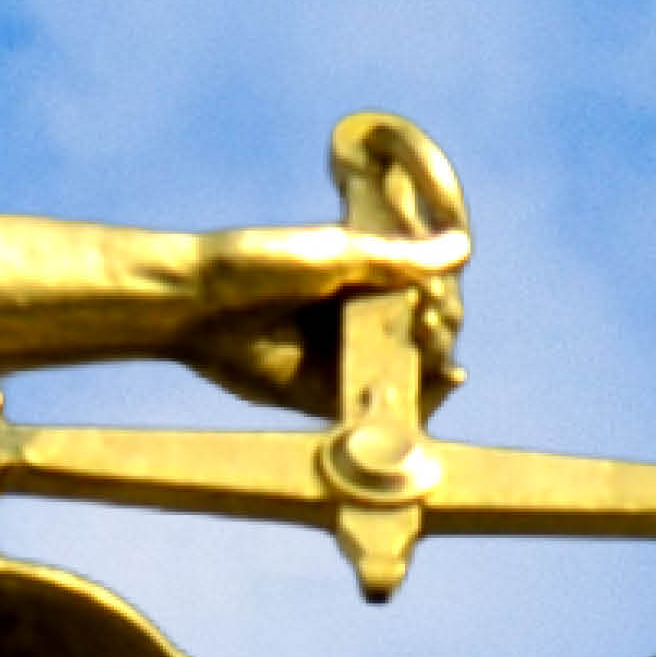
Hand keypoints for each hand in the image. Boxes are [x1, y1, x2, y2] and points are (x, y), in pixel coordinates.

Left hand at [174, 220, 464, 416]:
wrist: (194, 303)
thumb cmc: (257, 264)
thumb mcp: (331, 253)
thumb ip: (395, 259)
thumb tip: (461, 248)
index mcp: (364, 278)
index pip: (427, 292)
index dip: (439, 299)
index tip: (431, 299)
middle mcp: (358, 319)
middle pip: (425, 335)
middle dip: (436, 333)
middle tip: (425, 329)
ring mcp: (342, 359)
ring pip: (408, 373)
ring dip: (430, 368)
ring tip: (432, 359)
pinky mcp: (322, 397)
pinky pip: (373, 408)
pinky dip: (409, 405)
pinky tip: (435, 391)